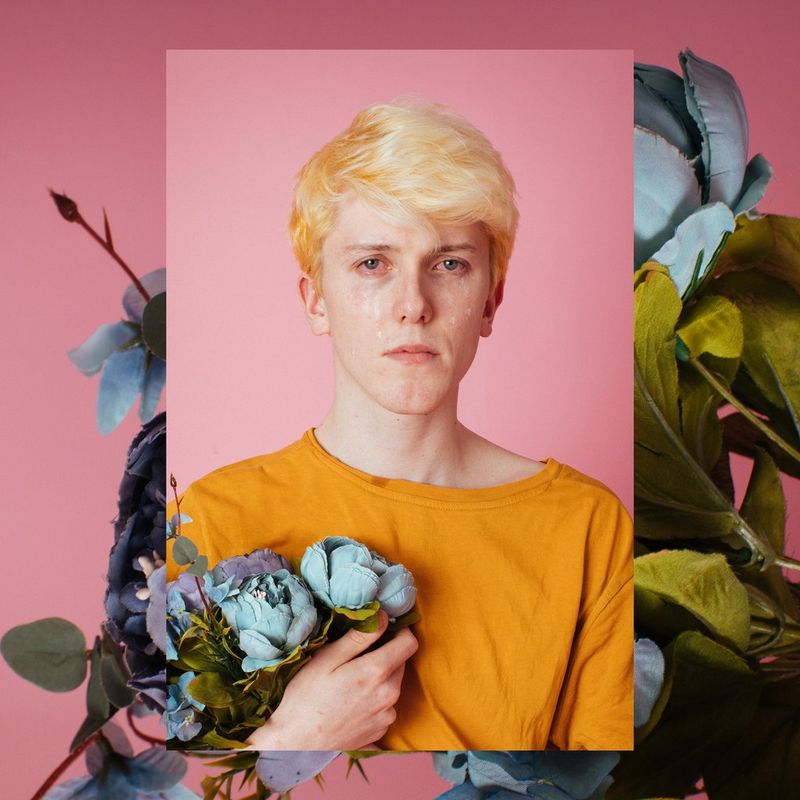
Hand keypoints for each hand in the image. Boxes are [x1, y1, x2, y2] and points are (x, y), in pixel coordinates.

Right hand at [246, 611, 417, 749]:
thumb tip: (382, 616)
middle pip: (400, 662)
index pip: (409, 643)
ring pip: (393, 683)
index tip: (384, 628)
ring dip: (381, 677)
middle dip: (386, 654)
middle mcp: (389, 695)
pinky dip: (376, 698)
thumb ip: (359, 636)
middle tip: (357, 656)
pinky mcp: (381, 730)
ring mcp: (386, 715)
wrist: (296, 744)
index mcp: (376, 672)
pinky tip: (352, 701)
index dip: (400, 631)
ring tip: (350, 681)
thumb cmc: (306, 697)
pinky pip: (386, 705)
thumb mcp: (328, 658)